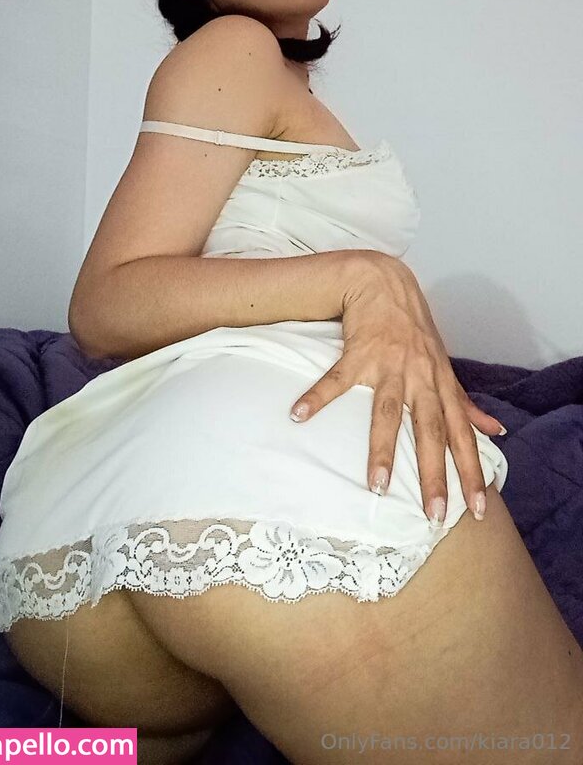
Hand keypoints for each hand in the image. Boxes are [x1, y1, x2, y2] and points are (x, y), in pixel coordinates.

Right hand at [289, 252, 505, 525]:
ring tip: (377, 486)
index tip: (477, 508)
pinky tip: (299, 414)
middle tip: (434, 514)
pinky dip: (317, 396)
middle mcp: (420, 377)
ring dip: (383, 449)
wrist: (385, 282)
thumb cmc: (415, 331)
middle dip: (434, 473)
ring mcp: (389, 365)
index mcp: (441, 385)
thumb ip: (466, 403)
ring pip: (388, 412)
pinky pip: (336, 378)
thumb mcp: (444, 367)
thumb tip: (496, 431)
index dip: (471, 471)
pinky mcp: (359, 352)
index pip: (461, 435)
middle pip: (430, 431)